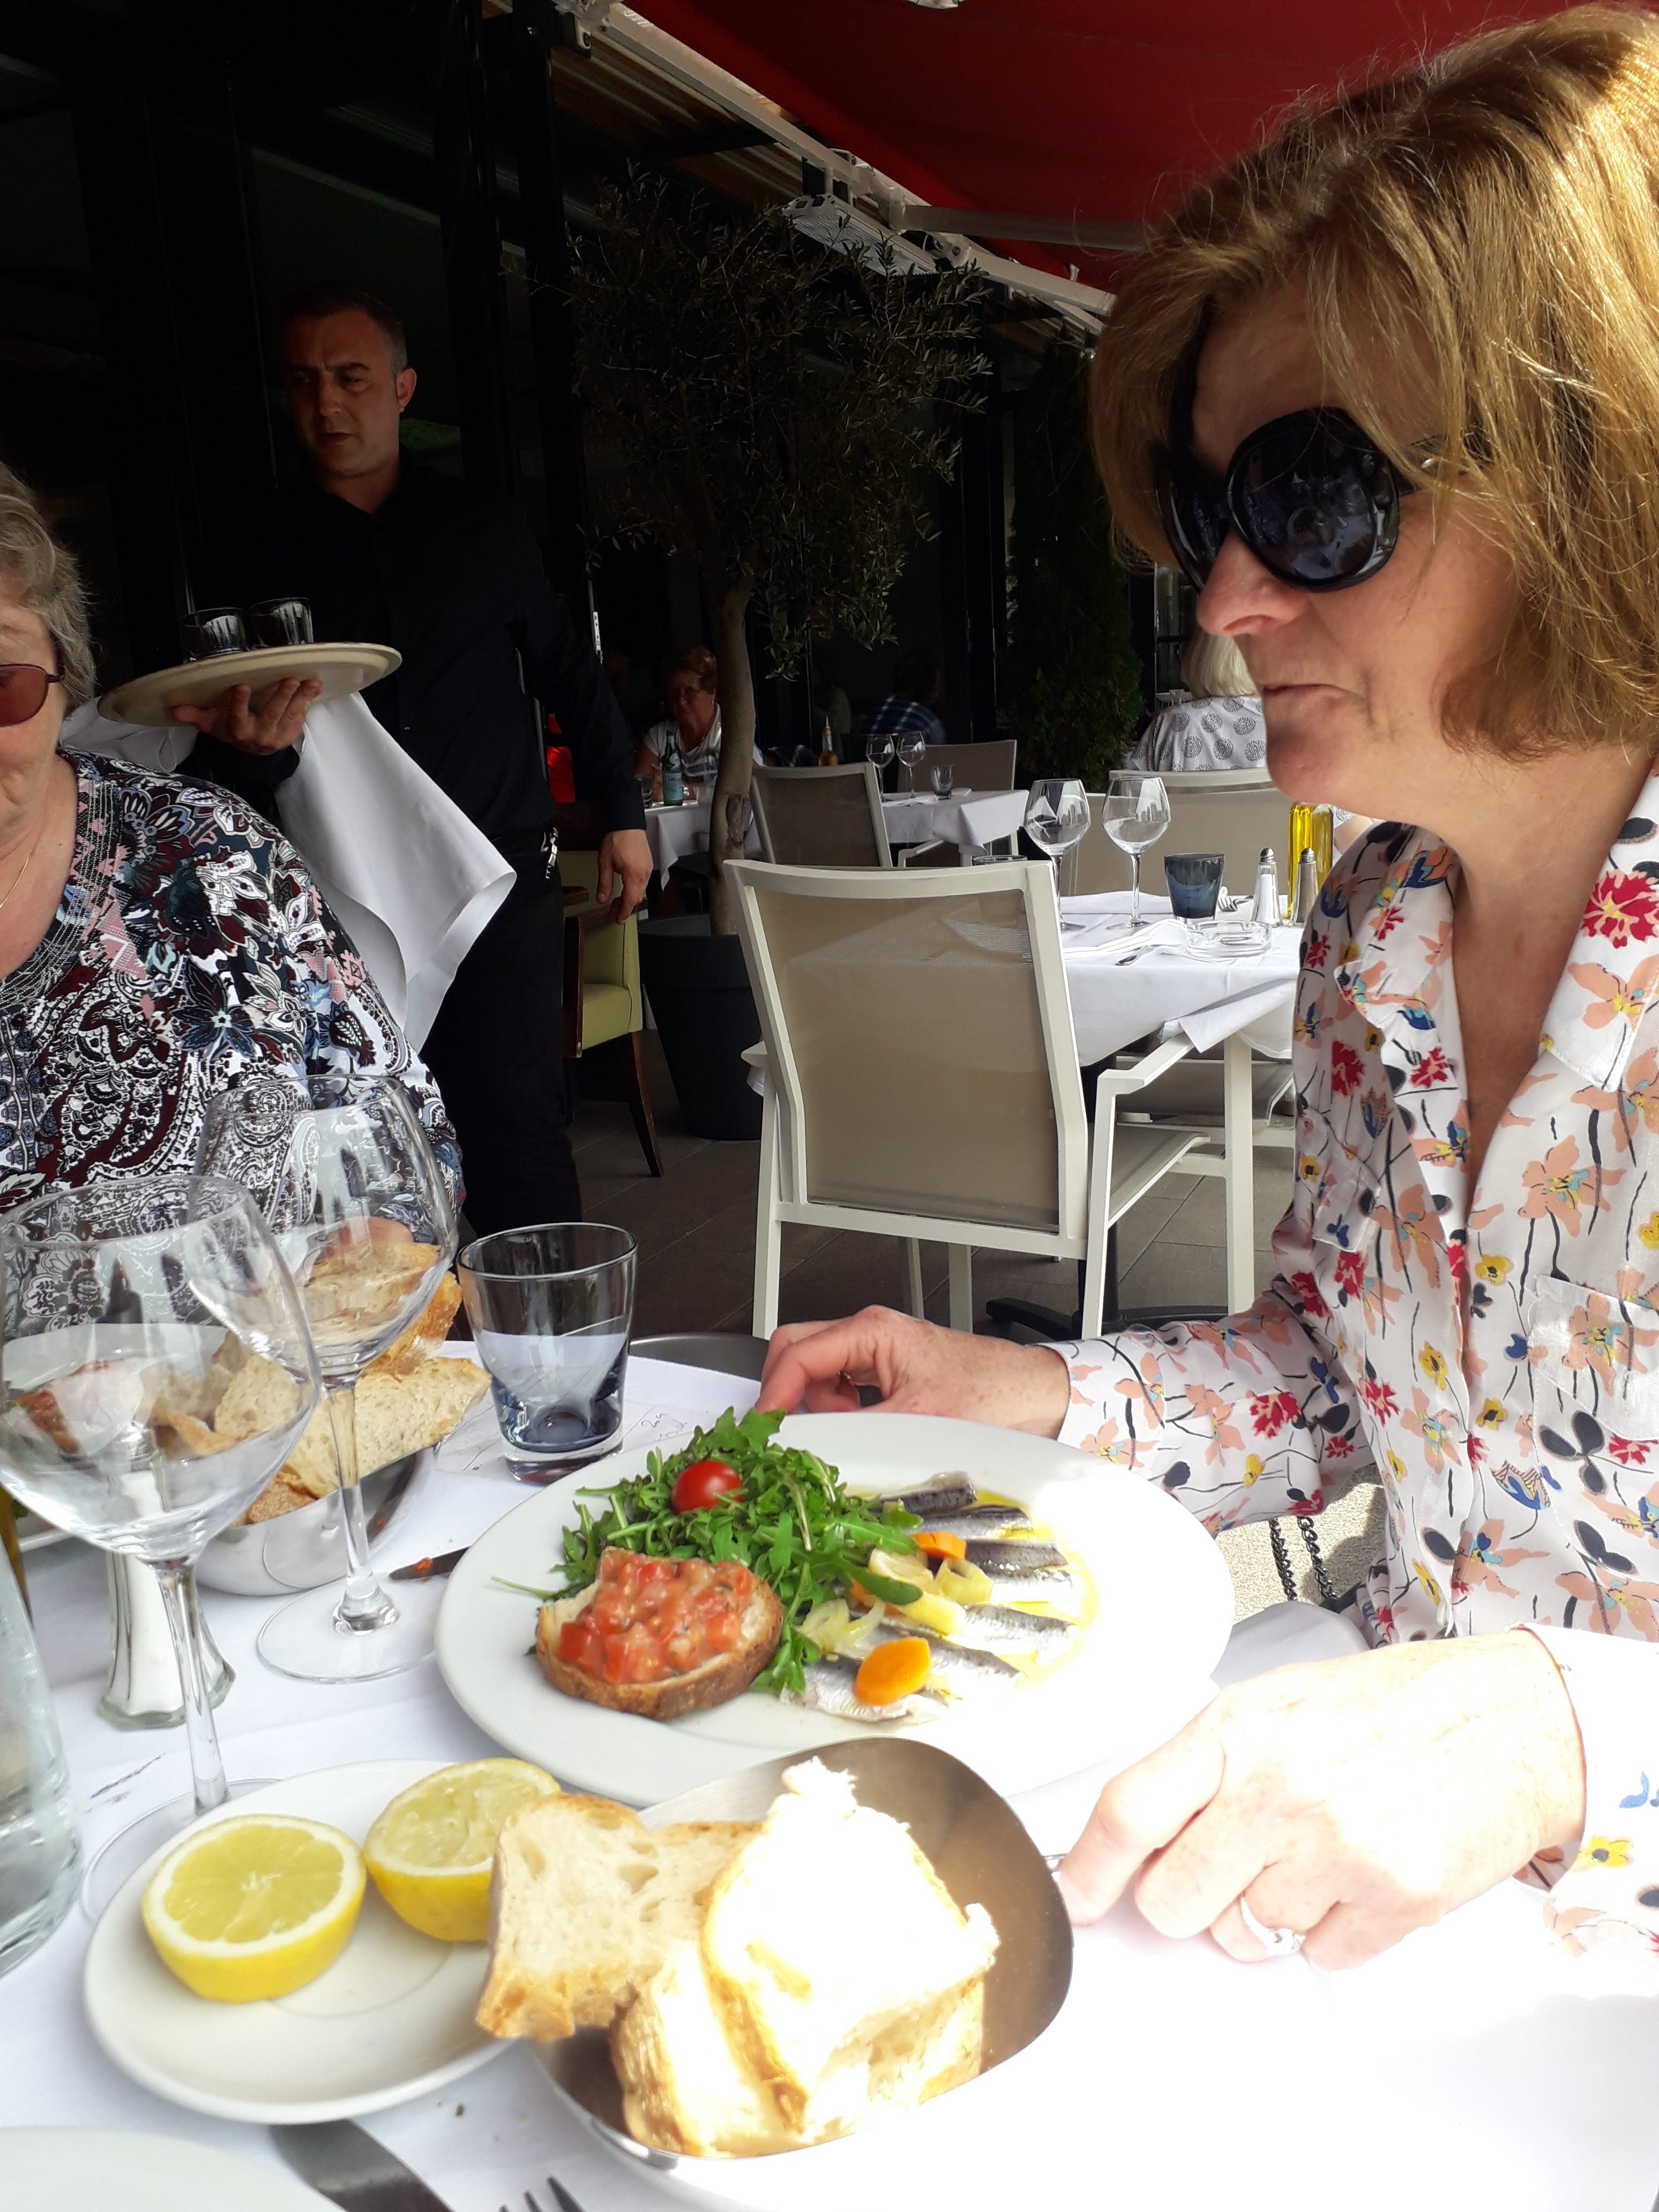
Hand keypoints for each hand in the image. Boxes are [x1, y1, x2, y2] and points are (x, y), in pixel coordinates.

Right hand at [169, 675, 320, 755]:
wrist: (252, 753)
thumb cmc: (231, 730)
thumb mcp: (212, 725)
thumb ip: (195, 715)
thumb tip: (174, 708)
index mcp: (238, 731)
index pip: (237, 717)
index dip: (239, 703)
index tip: (242, 686)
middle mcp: (260, 735)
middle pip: (271, 715)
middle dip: (280, 697)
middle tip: (289, 680)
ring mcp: (278, 735)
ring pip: (290, 715)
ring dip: (301, 697)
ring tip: (310, 681)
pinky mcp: (291, 734)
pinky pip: (301, 717)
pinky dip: (308, 701)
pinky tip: (314, 687)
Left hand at [597, 827, 651, 920]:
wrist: (626, 823)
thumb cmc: (617, 838)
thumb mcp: (605, 863)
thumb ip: (604, 883)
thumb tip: (602, 898)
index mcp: (633, 875)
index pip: (630, 901)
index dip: (623, 912)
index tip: (618, 919)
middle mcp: (643, 874)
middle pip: (636, 898)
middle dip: (625, 907)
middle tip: (614, 911)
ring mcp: (647, 869)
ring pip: (640, 891)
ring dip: (630, 898)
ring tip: (618, 901)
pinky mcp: (647, 864)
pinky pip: (643, 883)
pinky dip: (634, 890)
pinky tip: (626, 889)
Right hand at [756, 1305, 1071, 1435]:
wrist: (1032, 1396)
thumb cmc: (989, 1394)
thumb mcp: (913, 1418)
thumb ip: (853, 1428)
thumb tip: (809, 1443)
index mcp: (871, 1331)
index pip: (797, 1355)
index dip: (774, 1393)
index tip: (764, 1426)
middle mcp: (871, 1333)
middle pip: (798, 1351)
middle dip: (788, 1391)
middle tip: (789, 1429)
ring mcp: (878, 1350)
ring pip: (818, 1370)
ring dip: (819, 1403)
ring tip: (847, 1428)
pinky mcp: (888, 1369)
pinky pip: (843, 1384)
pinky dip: (840, 1408)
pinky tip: (862, 1426)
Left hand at [1058, 1631, 1585, 1968]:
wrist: (1509, 1722)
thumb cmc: (1390, 1708)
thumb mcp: (1277, 1702)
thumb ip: (1206, 1762)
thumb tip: (1136, 1834)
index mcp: (1237, 1731)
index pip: (1129, 1809)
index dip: (1089, 1867)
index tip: (1077, 1898)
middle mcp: (1278, 1789)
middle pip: (1173, 1899)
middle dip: (1190, 1897)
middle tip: (1232, 1863)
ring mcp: (1336, 1848)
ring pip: (1243, 1936)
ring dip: (1266, 1912)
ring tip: (1314, 1852)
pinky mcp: (1392, 1900)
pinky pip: (1317, 1955)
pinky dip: (1331, 1930)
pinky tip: (1357, 1874)